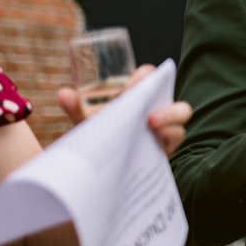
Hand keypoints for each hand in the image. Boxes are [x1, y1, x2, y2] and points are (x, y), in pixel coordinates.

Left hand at [57, 64, 193, 157]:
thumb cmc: (103, 138)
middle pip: (169, 91)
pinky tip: (153, 142)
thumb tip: (64, 93)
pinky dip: (167, 136)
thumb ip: (77, 109)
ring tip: (151, 123)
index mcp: (138, 96)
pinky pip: (177, 136)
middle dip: (160, 95)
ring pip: (181, 114)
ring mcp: (165, 127)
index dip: (145, 76)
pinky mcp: (168, 145)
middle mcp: (156, 108)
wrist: (109, 170)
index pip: (149, 76)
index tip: (130, 86)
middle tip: (141, 104)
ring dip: (170, 116)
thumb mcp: (88, 124)